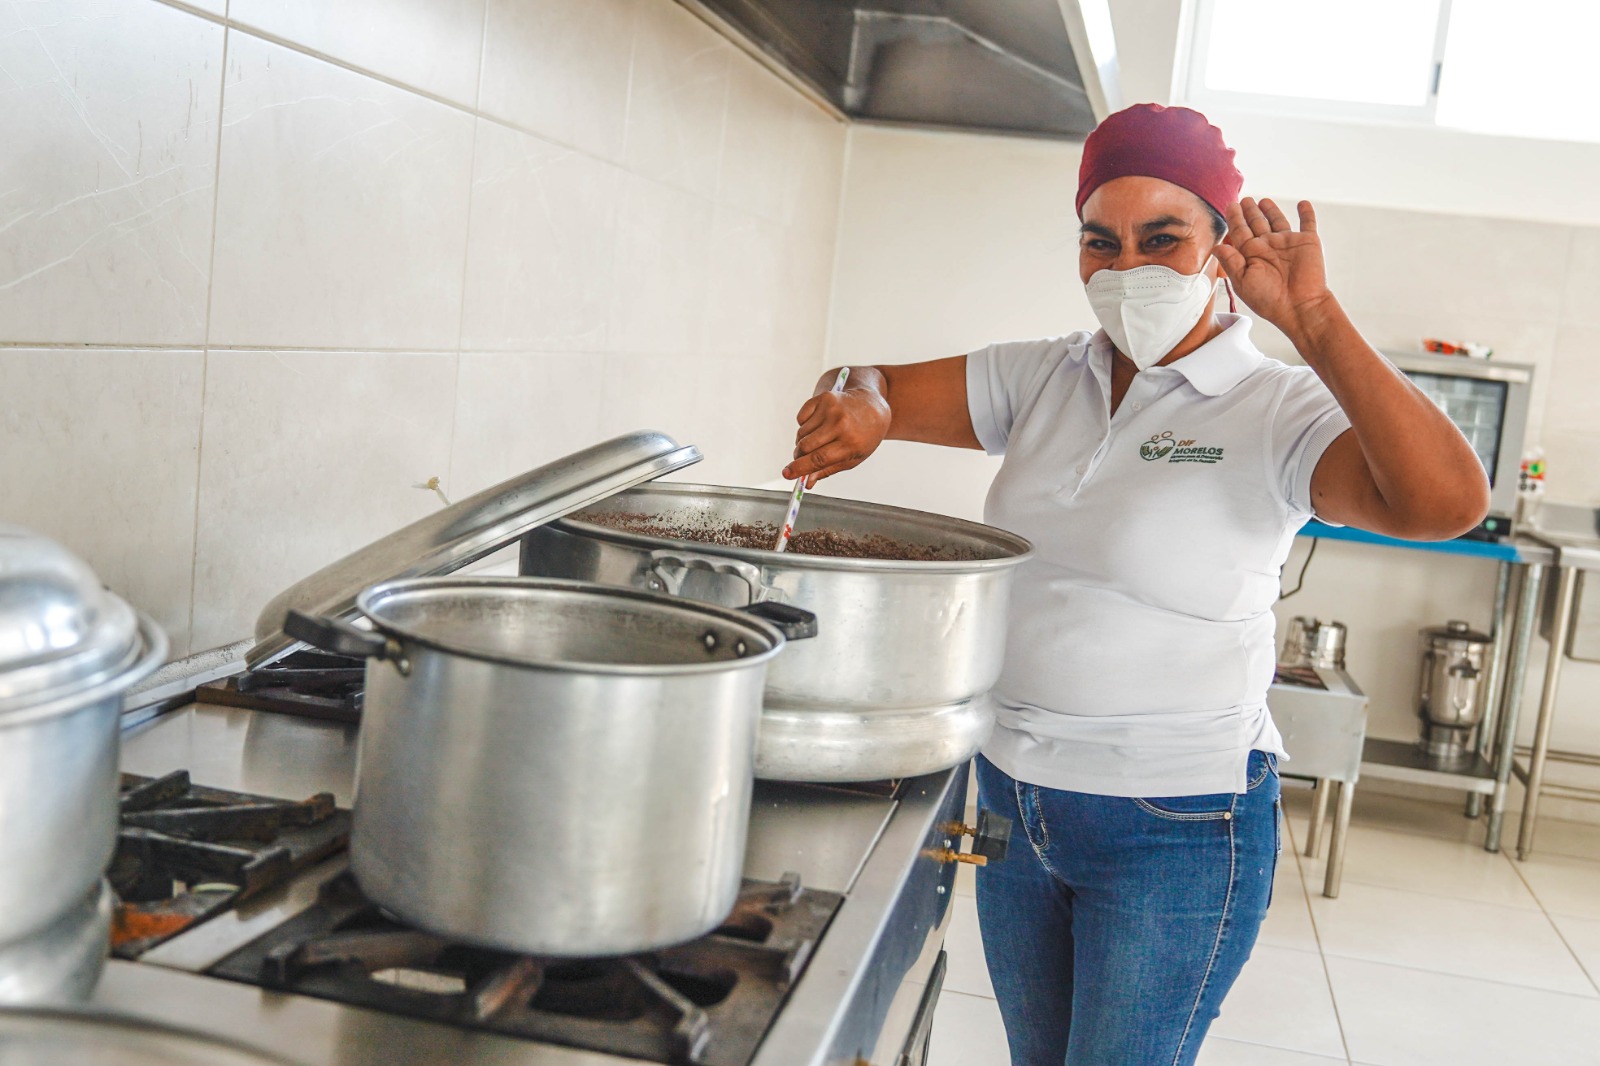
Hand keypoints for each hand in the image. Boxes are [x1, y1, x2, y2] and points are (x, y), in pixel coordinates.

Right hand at [781, 386, 891, 486]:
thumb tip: (807, 483)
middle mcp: (841, 424)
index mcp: (851, 443)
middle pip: (805, 446)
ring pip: (801, 433)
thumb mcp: (852, 458)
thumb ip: (828, 470)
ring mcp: (831, 409)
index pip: (819, 459)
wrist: (873, 407)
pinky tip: (819, 423)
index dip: (800, 468)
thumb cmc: (863, 437)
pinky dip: (805, 425)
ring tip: (819, 438)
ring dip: (803, 441)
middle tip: (801, 458)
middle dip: (798, 456)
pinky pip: (801, 418)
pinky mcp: (824, 398)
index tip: (786, 474)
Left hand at [1216, 198, 1335, 339]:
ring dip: (1271, 210)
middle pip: (1256, 224)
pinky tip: (1303, 202)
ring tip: (1262, 200)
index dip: (1235, 219)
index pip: (1240, 232)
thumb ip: (1231, 262)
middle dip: (1249, 212)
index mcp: (1252, 255)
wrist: (1299, 306)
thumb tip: (1216, 246)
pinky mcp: (1307, 242)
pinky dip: (1306, 213)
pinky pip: (1308, 223)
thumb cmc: (1269, 299)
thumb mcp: (1244, 281)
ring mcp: (1288, 243)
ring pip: (1277, 221)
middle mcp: (1268, 247)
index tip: (1230, 205)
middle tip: (1243, 199)